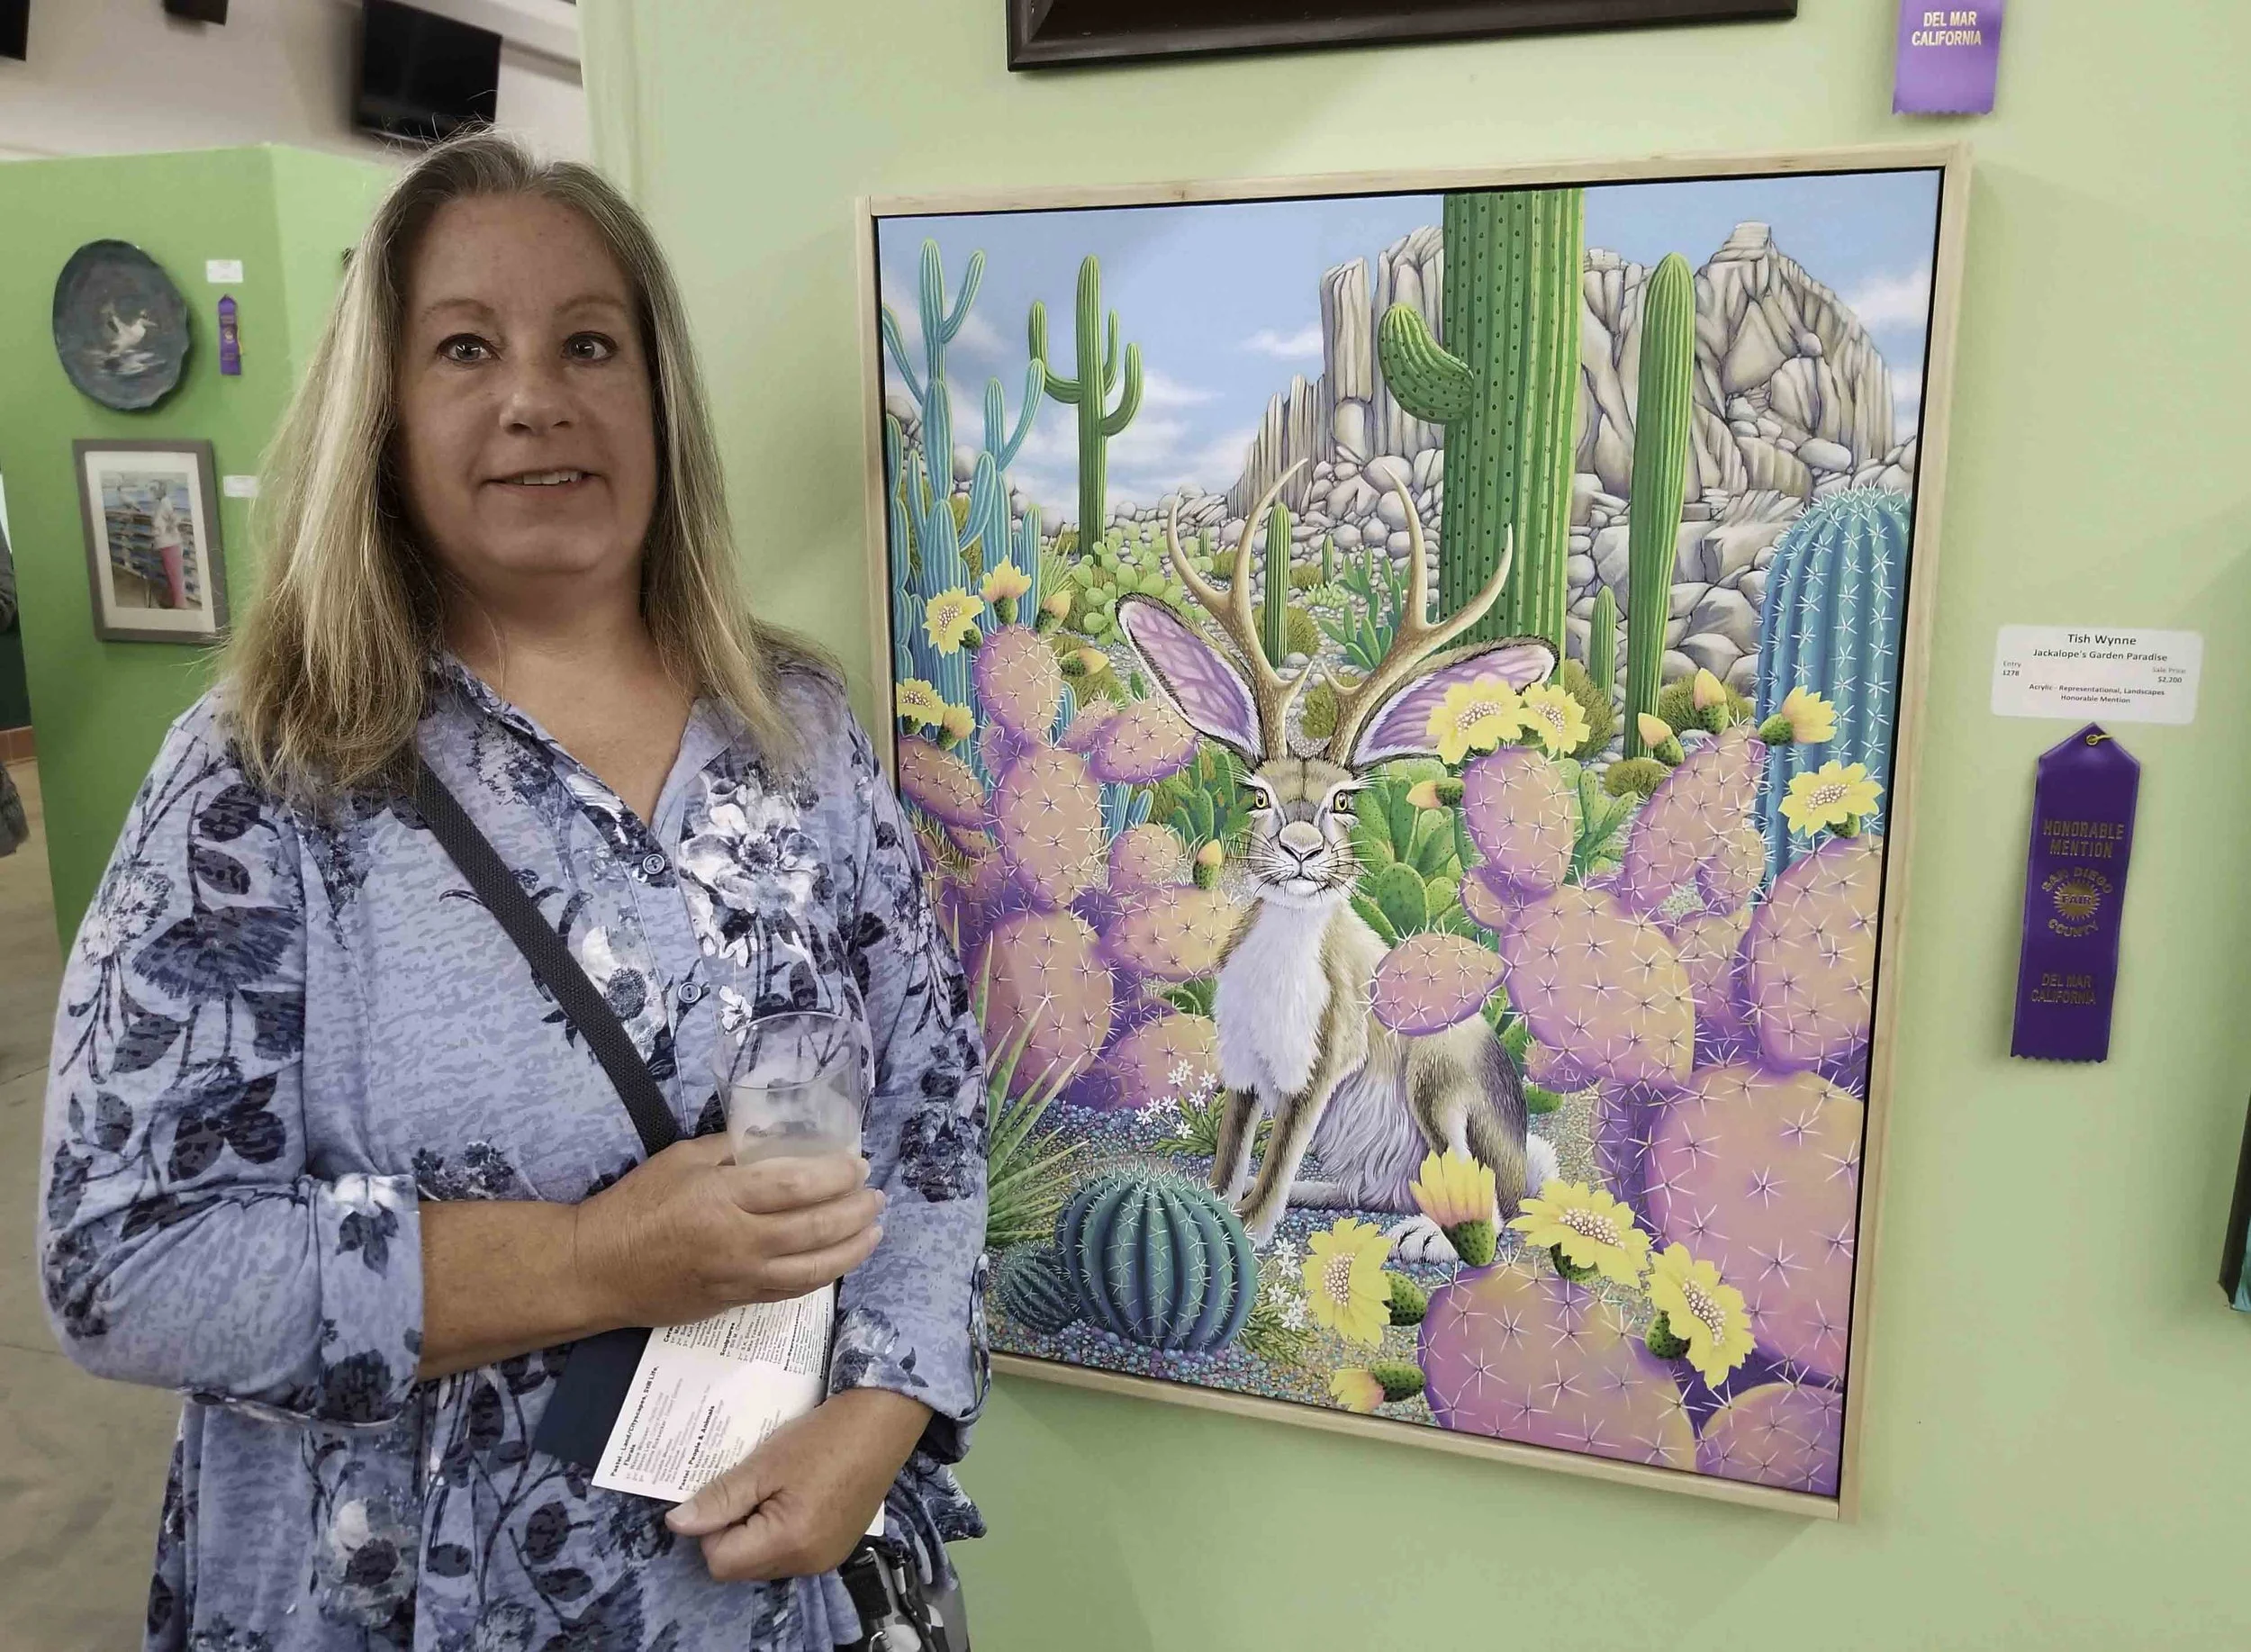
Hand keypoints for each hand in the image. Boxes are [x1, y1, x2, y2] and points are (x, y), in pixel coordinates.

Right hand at [572, 1137, 884, 1329]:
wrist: (597, 1269)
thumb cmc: (636, 1205)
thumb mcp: (680, 1159)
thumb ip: (731, 1149)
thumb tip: (777, 1139)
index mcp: (723, 1197)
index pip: (796, 1185)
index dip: (836, 1175)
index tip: (859, 1165)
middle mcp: (738, 1240)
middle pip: (814, 1228)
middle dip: (855, 1212)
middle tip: (877, 1196)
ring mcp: (739, 1277)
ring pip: (812, 1269)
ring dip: (851, 1250)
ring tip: (875, 1232)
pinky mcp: (735, 1302)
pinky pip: (789, 1291)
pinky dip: (821, 1276)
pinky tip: (838, 1261)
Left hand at [666, 1389, 931, 1580]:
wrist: (882, 1422)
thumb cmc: (822, 1437)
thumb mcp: (765, 1463)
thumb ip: (720, 1498)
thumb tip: (677, 1524)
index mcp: (788, 1543)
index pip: (719, 1560)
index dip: (712, 1527)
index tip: (729, 1490)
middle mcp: (807, 1563)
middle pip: (741, 1566)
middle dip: (733, 1532)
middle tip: (751, 1486)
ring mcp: (825, 1560)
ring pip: (763, 1562)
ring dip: (756, 1533)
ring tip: (773, 1489)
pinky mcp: (836, 1550)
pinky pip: (789, 1555)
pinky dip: (780, 1532)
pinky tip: (795, 1496)